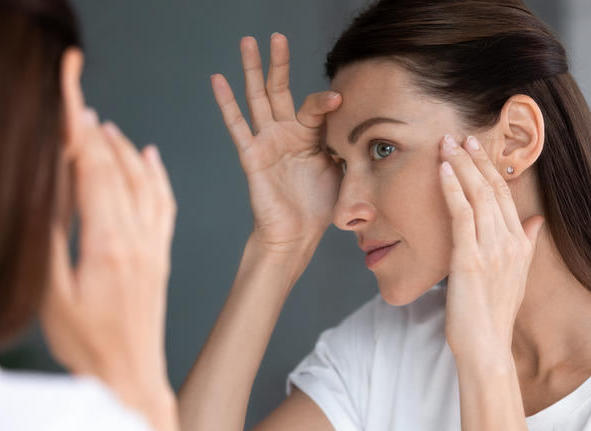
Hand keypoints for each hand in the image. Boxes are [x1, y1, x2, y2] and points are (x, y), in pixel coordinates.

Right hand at [40, 109, 176, 416]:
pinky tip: (151, 158)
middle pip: (117, 171)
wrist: (130, 375)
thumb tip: (46, 195)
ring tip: (105, 127)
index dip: (79, 134)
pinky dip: (158, 176)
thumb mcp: (53, 296)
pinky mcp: (161, 256)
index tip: (70, 102)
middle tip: (79, 104)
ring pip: (145, 183)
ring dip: (125, 150)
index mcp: (107, 244)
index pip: (92, 173)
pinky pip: (165, 205)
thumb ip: (51, 242)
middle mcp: (137, 239)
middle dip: (95, 133)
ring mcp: (153, 246)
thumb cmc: (88, 345)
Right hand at [211, 33, 341, 252]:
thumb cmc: (320, 206)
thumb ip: (350, 148)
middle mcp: (287, 133)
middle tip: (276, 36)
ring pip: (257, 98)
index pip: (315, 106)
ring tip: (247, 42)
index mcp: (311, 135)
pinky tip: (218, 79)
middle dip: (279, 63)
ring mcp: (267, 141)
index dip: (326, 102)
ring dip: (252, 70)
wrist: (298, 234)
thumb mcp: (344, 172)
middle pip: (280, 89)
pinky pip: (237, 125)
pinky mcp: (252, 155)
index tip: (341, 99)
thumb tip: (371, 132)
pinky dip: (226, 103)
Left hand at [438, 135, 543, 358]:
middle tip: (459, 136)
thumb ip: (528, 244)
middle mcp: (509, 242)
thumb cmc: (494, 313)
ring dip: (460, 166)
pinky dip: (452, 188)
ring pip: (477, 195)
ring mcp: (490, 249)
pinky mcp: (469, 259)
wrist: (486, 346)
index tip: (475, 148)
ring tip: (446, 144)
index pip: (504, 195)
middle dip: (474, 159)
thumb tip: (537, 220)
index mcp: (520, 244)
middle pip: (492, 188)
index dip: (489, 168)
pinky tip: (442, 170)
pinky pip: (461, 214)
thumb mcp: (517, 275)